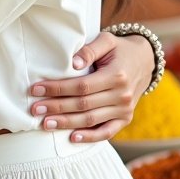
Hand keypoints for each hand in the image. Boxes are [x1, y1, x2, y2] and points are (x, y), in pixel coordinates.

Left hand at [28, 31, 152, 141]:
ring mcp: (125, 110)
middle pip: (83, 105)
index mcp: (116, 76)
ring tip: (45, 124)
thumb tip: (72, 63)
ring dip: (67, 123)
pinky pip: (107, 132)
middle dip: (56, 108)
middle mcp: (122, 96)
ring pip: (91, 120)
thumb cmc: (119, 49)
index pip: (81, 86)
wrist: (144, 61)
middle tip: (34, 109)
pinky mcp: (125, 119)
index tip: (36, 89)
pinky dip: (90, 137)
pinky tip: (72, 138)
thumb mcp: (106, 40)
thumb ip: (89, 50)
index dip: (58, 89)